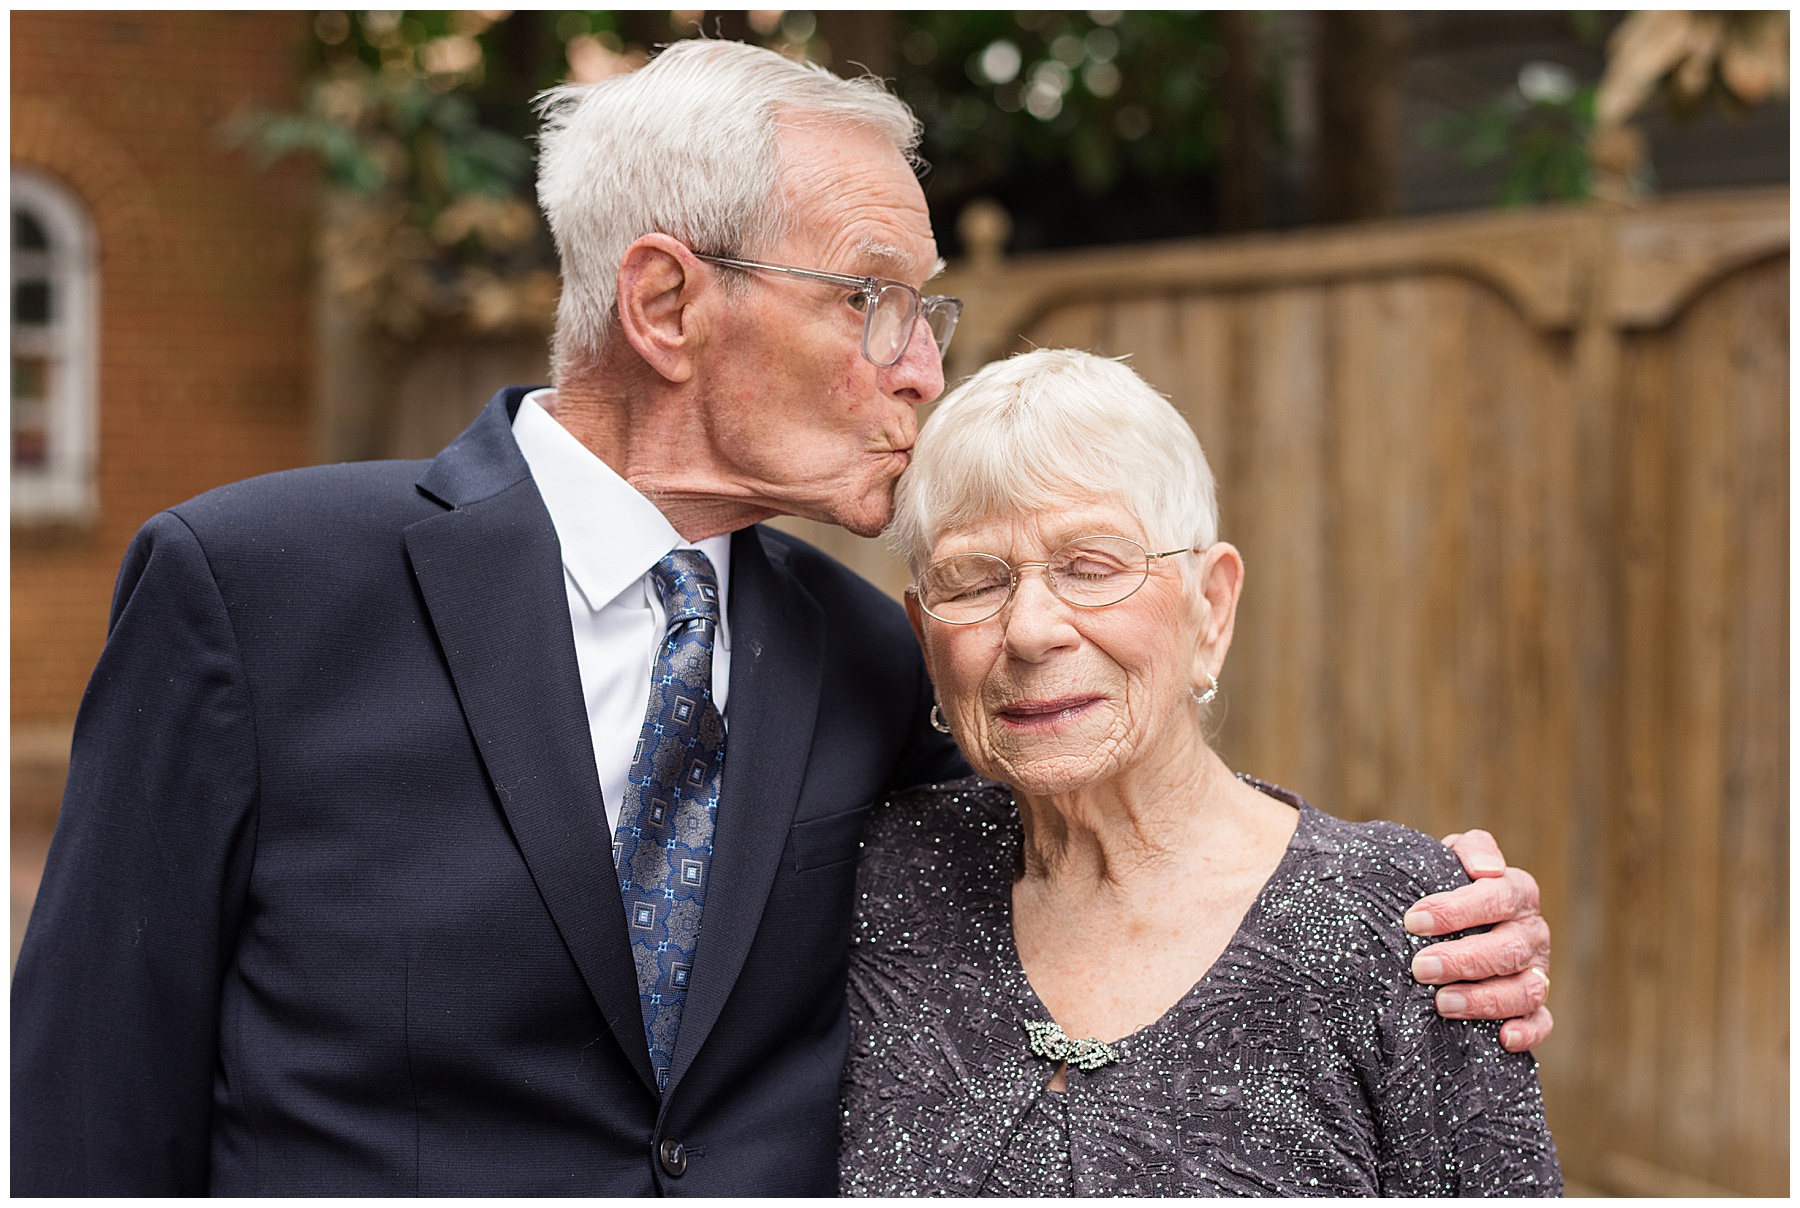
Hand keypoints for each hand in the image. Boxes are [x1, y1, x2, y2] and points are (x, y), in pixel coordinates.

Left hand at [1404, 829, 1552, 1052]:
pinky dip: (1527, 1032)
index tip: (1414, 920)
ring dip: (1485, 1000)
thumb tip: (1484, 868)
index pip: (1497, 897)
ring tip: (1442, 1003)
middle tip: (1420, 967)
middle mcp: (1531, 932)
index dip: (1456, 910)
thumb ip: (1470, 850)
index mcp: (1516, 892)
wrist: (1452, 920)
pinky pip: (1542, 1022)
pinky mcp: (1534, 1004)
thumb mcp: (1453, 859)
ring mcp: (1536, 970)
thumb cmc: (1447, 886)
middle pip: (1508, 949)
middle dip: (1462, 960)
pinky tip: (1501, 1037)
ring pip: (1525, 990)